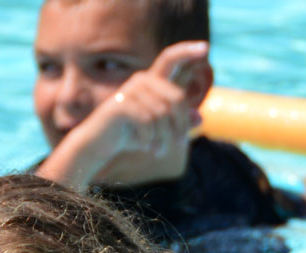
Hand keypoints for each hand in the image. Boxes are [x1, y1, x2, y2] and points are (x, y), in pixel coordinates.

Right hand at [50, 40, 207, 185]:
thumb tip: (200, 119)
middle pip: (177, 99)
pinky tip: (146, 146)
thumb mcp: (160, 132)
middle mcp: (142, 80)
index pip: (170, 59)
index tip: (205, 47)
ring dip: (164, 138)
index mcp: (153, 81)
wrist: (99, 145)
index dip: (186, 51)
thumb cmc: (132, 136)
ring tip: (159, 151)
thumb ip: (179, 125)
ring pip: (163, 114)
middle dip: (180, 127)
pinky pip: (147, 120)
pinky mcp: (120, 104)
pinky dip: (150, 139)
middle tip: (177, 146)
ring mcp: (130, 90)